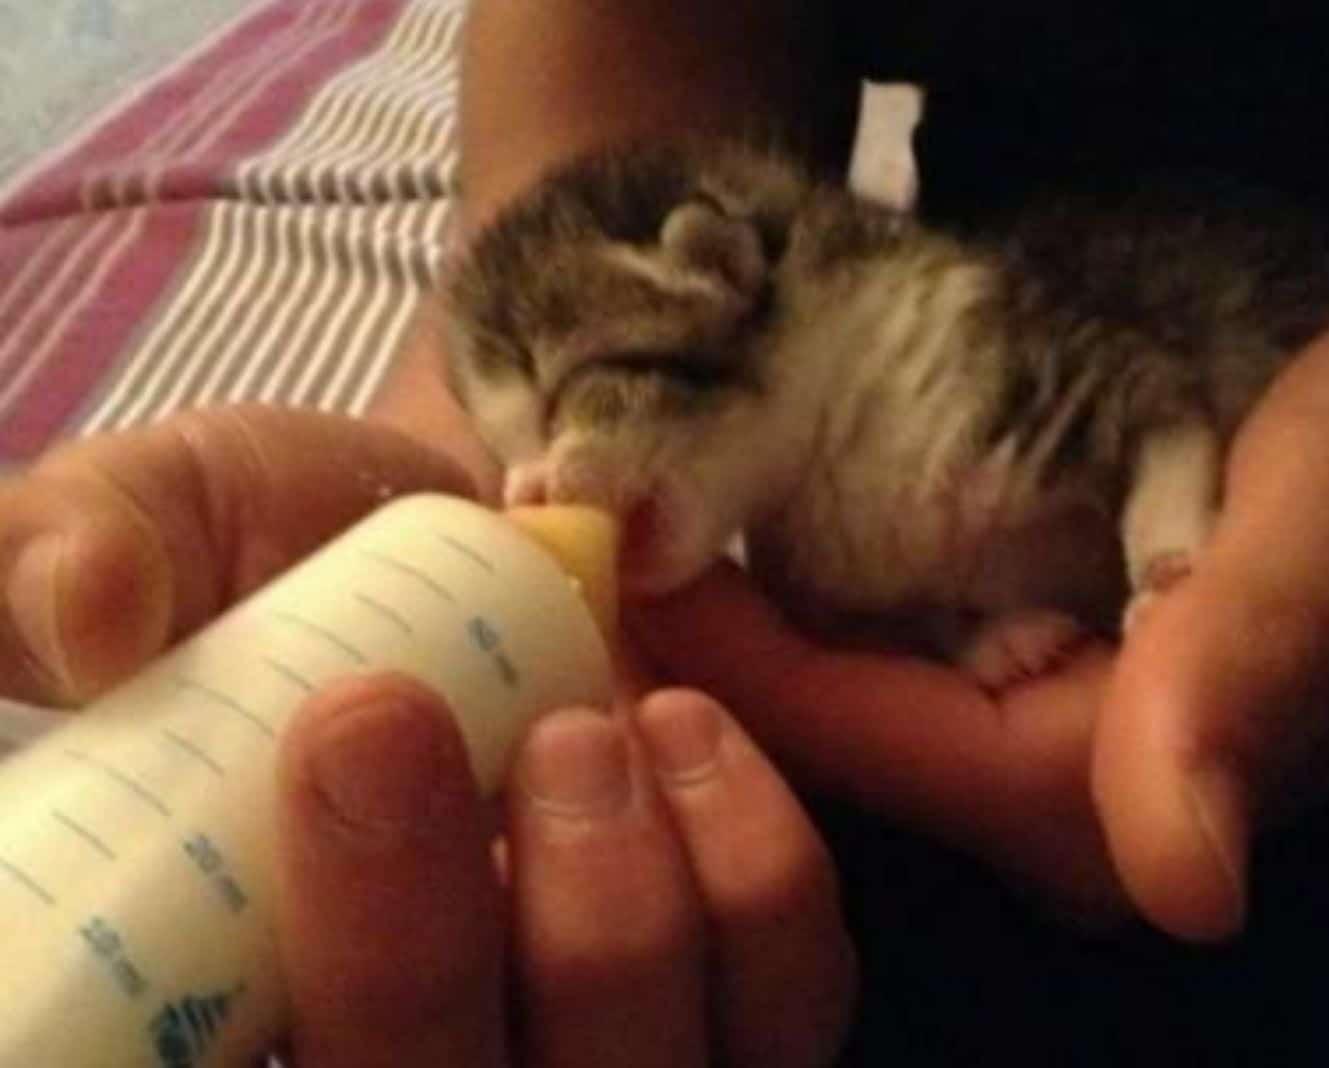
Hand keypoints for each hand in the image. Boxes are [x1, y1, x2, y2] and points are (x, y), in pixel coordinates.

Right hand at [0, 405, 853, 1065]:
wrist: (489, 528)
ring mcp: (599, 1043)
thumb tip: (84, 615)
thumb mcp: (164, 520)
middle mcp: (422, 1048)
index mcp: (238, 994)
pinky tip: (685, 735)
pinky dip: (754, 874)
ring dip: (619, 913)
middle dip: (421, 941)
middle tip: (437, 726)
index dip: (322, 953)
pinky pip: (785, 998)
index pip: (249, 1052)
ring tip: (585, 727)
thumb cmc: (300, 540)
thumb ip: (69, 553)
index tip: (328, 746)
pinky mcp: (739, 990)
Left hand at [631, 292, 1328, 940]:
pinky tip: (724, 526)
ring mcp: (1041, 755)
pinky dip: (796, 599)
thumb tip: (1189, 880)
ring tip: (609, 515)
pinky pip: (877, 661)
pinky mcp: (1043, 689)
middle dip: (684, 650)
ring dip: (721, 619)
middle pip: (812, 744)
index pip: (848, 738)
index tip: (597, 545)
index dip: (713, 652)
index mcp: (1104, 797)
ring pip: (831, 701)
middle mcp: (1053, 806)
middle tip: (567, 523)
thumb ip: (1252, 677)